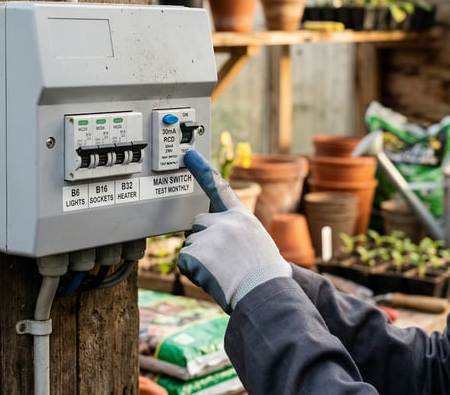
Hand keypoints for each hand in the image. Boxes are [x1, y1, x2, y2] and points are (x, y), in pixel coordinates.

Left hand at [177, 150, 291, 313]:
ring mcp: (210, 236)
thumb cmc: (266, 276)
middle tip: (224, 262)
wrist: (266, 293)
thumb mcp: (258, 243)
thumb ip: (238, 233)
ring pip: (190, 246)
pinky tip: (213, 279)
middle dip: (203, 242)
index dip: (202, 170)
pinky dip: (193, 274)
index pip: (219, 188)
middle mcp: (225, 221)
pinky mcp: (197, 252)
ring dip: (200, 262)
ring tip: (224, 274)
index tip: (189, 155)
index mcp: (241, 217)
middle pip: (197, 225)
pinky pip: (184, 263)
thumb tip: (219, 238)